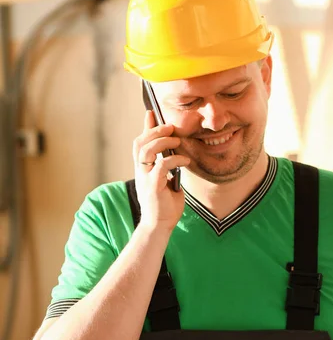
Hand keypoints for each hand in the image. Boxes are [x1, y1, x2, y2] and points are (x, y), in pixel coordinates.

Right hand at [133, 111, 189, 231]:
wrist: (159, 227)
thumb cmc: (165, 207)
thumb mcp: (167, 183)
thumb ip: (168, 170)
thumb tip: (176, 158)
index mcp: (143, 170)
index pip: (140, 144)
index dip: (145, 127)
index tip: (151, 113)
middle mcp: (141, 172)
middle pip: (140, 143)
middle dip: (154, 130)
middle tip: (170, 126)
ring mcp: (145, 178)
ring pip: (146, 151)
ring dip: (162, 142)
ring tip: (177, 140)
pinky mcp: (153, 186)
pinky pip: (161, 165)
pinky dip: (174, 160)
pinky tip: (185, 161)